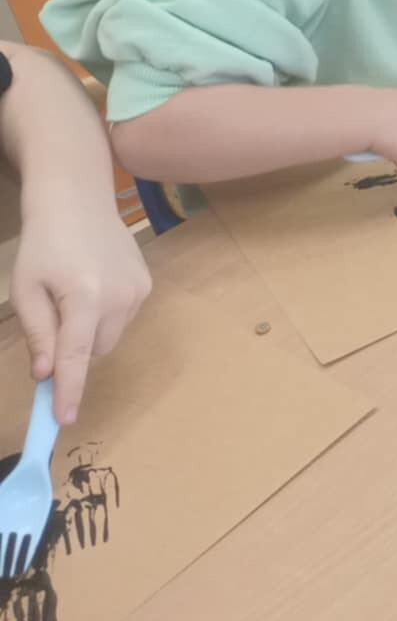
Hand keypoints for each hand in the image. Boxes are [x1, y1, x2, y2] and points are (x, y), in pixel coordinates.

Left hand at [10, 182, 151, 423]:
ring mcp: (138, 291)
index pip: (77, 357)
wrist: (77, 200)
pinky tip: (93, 285)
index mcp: (84, 298)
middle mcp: (119, 298)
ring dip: (90, 332)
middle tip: (52, 323)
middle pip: (95, 351)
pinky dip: (105, 315)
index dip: (70, 391)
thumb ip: (38, 334)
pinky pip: (123, 318)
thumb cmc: (43, 244)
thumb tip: (46, 374)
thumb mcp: (25, 289)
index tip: (64, 420)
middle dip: (74, 350)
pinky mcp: (146, 285)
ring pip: (110, 336)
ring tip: (74, 295)